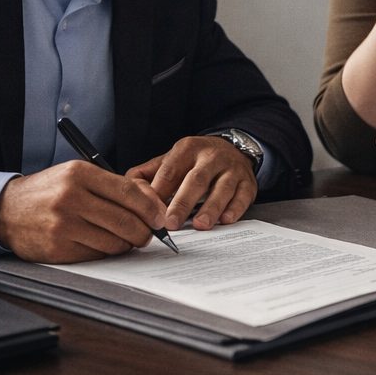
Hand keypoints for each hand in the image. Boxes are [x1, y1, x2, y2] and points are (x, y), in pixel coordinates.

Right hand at [0, 160, 167, 262]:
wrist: (6, 210)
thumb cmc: (50, 192)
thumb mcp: (78, 176)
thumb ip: (114, 186)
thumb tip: (153, 203)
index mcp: (80, 174)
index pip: (129, 193)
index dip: (152, 208)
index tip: (161, 217)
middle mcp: (71, 197)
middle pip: (126, 221)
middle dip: (145, 231)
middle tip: (148, 234)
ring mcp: (63, 224)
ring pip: (114, 242)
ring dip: (126, 244)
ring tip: (124, 238)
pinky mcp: (57, 248)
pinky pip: (97, 254)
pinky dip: (106, 252)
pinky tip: (101, 244)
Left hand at [127, 135, 258, 230]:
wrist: (233, 149)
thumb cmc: (195, 161)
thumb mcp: (171, 160)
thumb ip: (148, 174)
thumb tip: (127, 191)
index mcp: (187, 149)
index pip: (170, 171)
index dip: (159, 192)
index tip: (150, 212)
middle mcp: (211, 156)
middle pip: (196, 179)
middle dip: (183, 202)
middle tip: (171, 223)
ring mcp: (232, 169)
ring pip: (222, 188)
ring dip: (211, 207)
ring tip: (201, 225)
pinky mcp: (248, 183)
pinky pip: (243, 196)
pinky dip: (235, 208)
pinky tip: (226, 220)